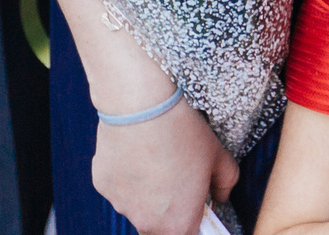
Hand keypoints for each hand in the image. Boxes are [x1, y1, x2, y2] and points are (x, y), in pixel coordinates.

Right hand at [91, 94, 236, 234]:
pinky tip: (137, 152)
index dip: (194, 221)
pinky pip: (119, 188)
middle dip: (170, 210)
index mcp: (177, 224)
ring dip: (147, 193)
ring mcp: (121, 204)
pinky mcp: (103, 185)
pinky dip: (128, 176)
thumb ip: (225, 184)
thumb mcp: (219, 157)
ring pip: (137, 207)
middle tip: (177, 180)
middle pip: (160, 228)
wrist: (141, 104)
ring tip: (156, 160)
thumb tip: (221, 194)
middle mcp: (146, 222)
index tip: (197, 207)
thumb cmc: (180, 131)